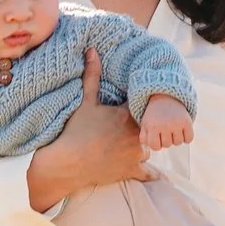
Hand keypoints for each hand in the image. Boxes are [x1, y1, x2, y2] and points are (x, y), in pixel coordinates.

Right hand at [28, 46, 151, 209]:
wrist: (67, 162)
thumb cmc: (76, 130)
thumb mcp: (85, 102)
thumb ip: (92, 76)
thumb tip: (93, 51)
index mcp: (128, 116)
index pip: (145, 107)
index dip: (143, 106)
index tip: (142, 104)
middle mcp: (138, 135)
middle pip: (149, 128)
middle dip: (144, 126)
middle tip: (136, 125)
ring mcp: (136, 154)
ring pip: (149, 147)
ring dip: (142, 145)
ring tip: (131, 143)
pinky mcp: (132, 170)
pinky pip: (148, 172)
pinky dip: (150, 172)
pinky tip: (157, 175)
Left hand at [139, 94, 193, 150]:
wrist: (166, 98)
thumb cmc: (154, 115)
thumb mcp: (145, 124)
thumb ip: (144, 137)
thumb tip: (149, 147)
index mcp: (153, 126)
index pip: (156, 147)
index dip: (157, 144)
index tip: (157, 138)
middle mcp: (165, 125)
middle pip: (167, 145)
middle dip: (166, 140)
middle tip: (165, 130)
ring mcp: (177, 124)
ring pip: (178, 142)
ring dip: (176, 138)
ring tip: (173, 130)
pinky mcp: (187, 122)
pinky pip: (189, 139)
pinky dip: (187, 138)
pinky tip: (182, 131)